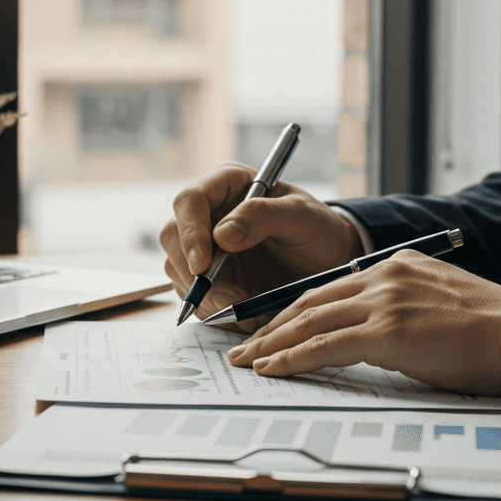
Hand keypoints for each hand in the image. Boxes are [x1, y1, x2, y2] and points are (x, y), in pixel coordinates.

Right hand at [159, 162, 363, 330]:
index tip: (203, 266)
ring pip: (177, 270)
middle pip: (172, 237)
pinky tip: (240, 316)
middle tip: (226, 299)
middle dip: (193, 273)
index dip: (190, 233)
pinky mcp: (208, 276)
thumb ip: (264, 216)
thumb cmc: (318, 230)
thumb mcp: (303, 218)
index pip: (190, 201)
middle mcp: (208, 213)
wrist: (327, 262)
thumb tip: (222, 234)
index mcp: (227, 184)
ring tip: (241, 310)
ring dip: (203, 297)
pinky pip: (193, 295)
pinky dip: (211, 310)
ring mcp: (204, 245)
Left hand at [225, 249, 500, 395]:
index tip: (270, 327)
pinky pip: (325, 346)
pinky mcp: (389, 331)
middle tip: (244, 345)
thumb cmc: (491, 331)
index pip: (329, 287)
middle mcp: (385, 276)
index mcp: (396, 266)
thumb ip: (400, 310)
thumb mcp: (438, 305)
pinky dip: (292, 358)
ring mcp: (385, 302)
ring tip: (248, 361)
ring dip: (272, 344)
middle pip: (311, 300)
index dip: (294, 310)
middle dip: (272, 326)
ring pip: (310, 321)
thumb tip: (371, 338)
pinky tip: (272, 368)